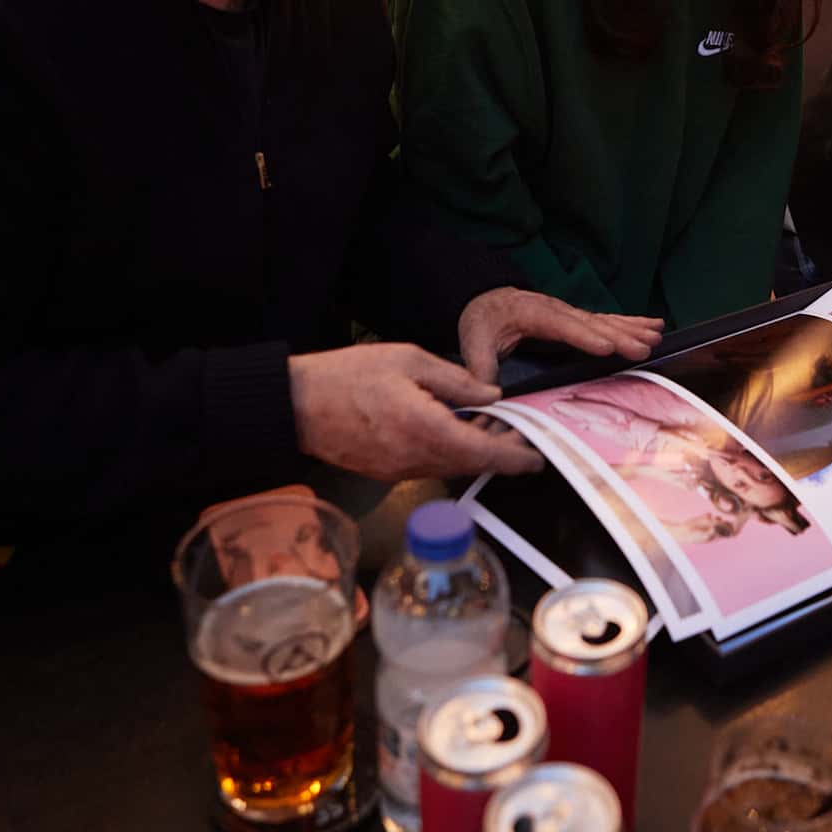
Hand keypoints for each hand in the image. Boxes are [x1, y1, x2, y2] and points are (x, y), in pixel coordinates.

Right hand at [288, 344, 542, 480]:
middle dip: (499, 452)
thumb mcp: (408, 359)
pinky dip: (449, 453)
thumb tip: (491, 394)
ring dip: (474, 452)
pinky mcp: (386, 472)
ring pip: (452, 467)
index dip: (515, 458)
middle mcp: (416, 459)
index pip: (484, 454)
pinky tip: (452, 429)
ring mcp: (399, 470)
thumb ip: (456, 379)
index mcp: (426, 429)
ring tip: (487, 424)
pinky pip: (429, 467)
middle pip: (472, 465)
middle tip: (516, 430)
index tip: (537, 457)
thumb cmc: (346, 376)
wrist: (294, 405)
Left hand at [457, 286, 663, 382]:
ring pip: (605, 321)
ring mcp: (570, 313)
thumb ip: (480, 368)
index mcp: (532, 313)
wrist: (485, 296)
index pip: (562, 325)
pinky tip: (653, 325)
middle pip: (592, 323)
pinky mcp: (578, 319)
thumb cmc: (482, 319)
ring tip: (656, 335)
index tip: (606, 347)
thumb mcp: (473, 342)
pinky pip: (608, 321)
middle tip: (643, 347)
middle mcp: (557, 310)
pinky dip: (632, 323)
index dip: (584, 337)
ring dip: (632, 329)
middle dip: (619, 335)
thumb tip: (487, 397)